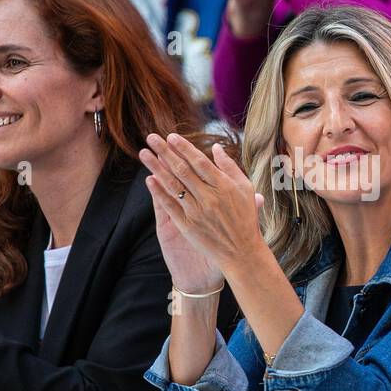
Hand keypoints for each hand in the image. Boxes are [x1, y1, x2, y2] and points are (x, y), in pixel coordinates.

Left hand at [138, 133, 265, 288]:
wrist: (242, 253)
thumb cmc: (246, 219)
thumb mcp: (246, 189)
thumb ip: (230, 167)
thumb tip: (215, 147)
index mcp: (224, 186)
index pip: (199, 162)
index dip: (184, 148)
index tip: (171, 137)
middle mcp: (209, 197)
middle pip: (182, 170)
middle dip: (165, 152)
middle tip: (152, 138)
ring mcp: (197, 212)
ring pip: (173, 185)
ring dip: (156, 168)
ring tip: (144, 154)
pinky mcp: (188, 226)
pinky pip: (170, 206)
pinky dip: (159, 193)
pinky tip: (149, 180)